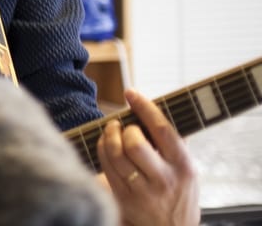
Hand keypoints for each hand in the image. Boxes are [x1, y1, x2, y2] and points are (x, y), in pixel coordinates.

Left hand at [97, 89, 200, 225]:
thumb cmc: (180, 193)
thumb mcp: (188, 171)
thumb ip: (175, 145)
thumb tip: (155, 112)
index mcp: (183, 166)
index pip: (162, 130)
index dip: (145, 108)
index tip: (131, 93)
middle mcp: (164, 179)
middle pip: (135, 143)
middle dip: (126, 129)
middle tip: (125, 125)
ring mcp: (142, 190)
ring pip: (116, 154)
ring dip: (109, 135)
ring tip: (112, 129)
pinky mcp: (124, 197)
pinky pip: (106, 166)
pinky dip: (102, 149)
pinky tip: (106, 143)